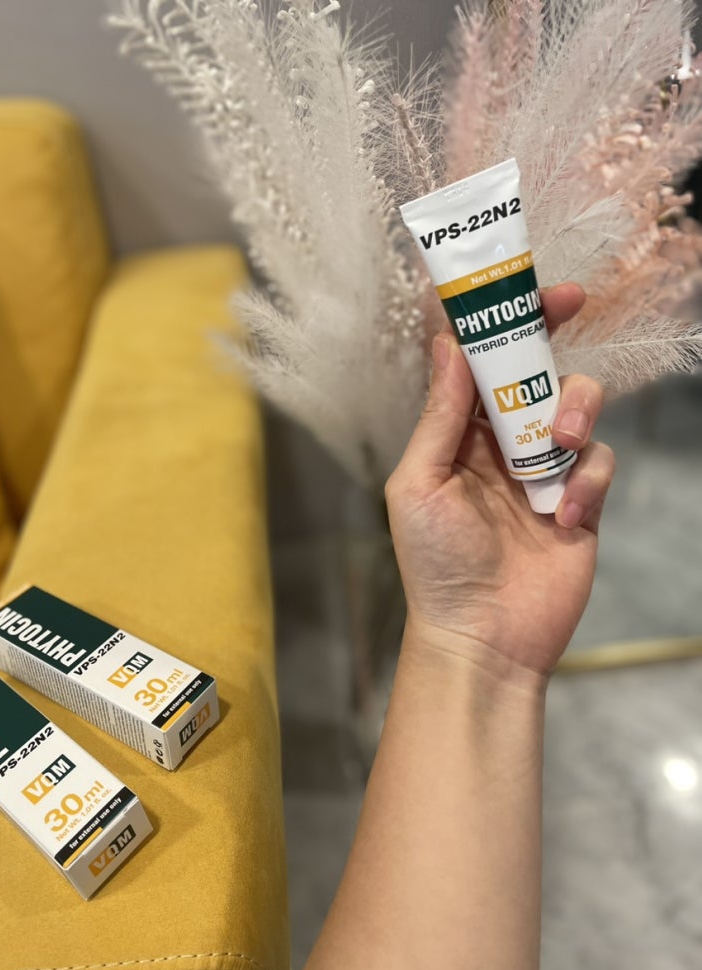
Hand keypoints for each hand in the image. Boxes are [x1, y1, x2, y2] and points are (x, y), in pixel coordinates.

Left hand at [385, 283, 614, 681]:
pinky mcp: (580, 500)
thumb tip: (448, 344)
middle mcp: (501, 444)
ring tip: (554, 446)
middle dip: (549, 333)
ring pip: (576, 404)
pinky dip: (587, 483)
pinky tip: (564, 518)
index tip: (517, 284)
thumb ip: (439, 416)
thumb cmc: (436, 564)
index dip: (497, 322)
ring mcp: (544, 471)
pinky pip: (598, 462)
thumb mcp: (419, 483)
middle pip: (534, 369)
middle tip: (570, 301)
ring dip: (572, 409)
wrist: (483, 637)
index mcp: (457, 435)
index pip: (479, 364)